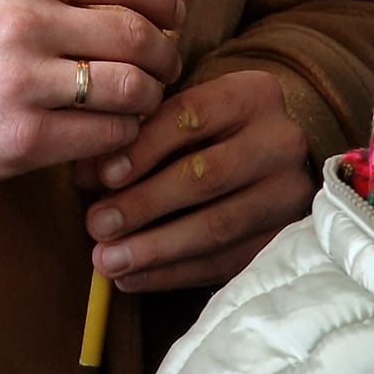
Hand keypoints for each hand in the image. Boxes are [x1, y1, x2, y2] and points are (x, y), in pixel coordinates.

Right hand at [0, 0, 182, 188]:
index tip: (173, 13)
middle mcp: (22, 21)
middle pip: (134, 33)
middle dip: (165, 53)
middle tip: (165, 64)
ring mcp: (23, 82)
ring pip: (130, 87)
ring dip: (150, 97)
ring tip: (141, 100)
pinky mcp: (24, 137)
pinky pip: (106, 134)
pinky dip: (123, 134)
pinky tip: (113, 131)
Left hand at [79, 67, 312, 291]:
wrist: (277, 157)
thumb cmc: (217, 128)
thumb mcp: (187, 112)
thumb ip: (140, 133)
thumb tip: (84, 174)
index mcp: (252, 95)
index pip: (190, 117)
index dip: (143, 148)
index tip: (102, 176)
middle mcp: (280, 143)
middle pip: (205, 177)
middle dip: (144, 205)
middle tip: (96, 226)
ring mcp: (288, 196)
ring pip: (216, 227)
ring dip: (154, 248)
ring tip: (107, 260)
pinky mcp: (285, 241)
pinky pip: (224, 263)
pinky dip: (173, 273)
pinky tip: (134, 278)